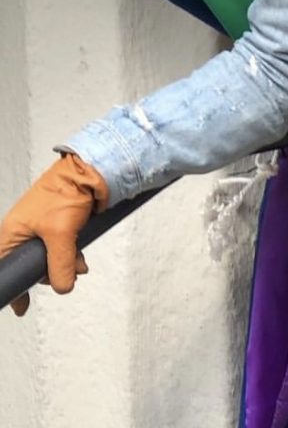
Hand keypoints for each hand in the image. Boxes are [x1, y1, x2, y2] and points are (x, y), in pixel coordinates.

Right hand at [0, 154, 108, 315]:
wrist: (91, 170)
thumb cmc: (66, 191)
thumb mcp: (60, 234)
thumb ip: (60, 265)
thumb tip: (62, 287)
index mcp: (12, 233)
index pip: (4, 267)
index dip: (13, 286)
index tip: (20, 305)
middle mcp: (24, 231)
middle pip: (30, 266)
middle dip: (48, 274)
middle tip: (62, 278)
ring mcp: (42, 228)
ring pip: (50, 258)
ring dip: (65, 265)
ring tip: (78, 266)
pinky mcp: (60, 224)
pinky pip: (63, 248)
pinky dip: (72, 255)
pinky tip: (82, 260)